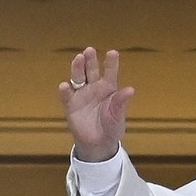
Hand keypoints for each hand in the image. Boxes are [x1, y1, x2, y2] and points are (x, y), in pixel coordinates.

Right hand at [58, 46, 134, 161]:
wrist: (99, 144)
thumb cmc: (111, 127)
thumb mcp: (117, 116)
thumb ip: (120, 102)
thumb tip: (130, 90)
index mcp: (108, 88)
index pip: (110, 72)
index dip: (111, 63)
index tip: (113, 53)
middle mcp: (94, 87)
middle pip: (91, 70)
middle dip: (90, 60)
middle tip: (89, 50)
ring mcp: (81, 95)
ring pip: (78, 77)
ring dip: (77, 68)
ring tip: (78, 59)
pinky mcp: (71, 105)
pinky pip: (67, 96)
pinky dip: (65, 91)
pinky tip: (64, 86)